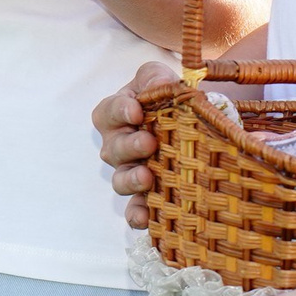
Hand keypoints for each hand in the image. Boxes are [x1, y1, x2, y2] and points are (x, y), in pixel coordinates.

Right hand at [92, 62, 182, 227]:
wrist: (187, 124)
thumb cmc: (164, 98)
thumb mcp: (159, 79)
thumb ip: (155, 76)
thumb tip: (160, 84)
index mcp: (116, 115)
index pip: (108, 112)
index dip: (120, 112)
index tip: (136, 111)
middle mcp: (118, 146)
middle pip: (113, 149)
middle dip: (129, 146)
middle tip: (149, 143)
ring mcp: (130, 172)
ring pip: (121, 180)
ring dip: (131, 180)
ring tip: (147, 178)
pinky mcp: (145, 195)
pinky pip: (135, 208)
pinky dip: (137, 215)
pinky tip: (147, 219)